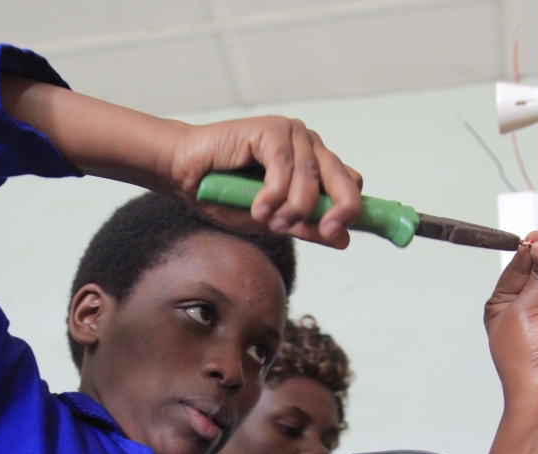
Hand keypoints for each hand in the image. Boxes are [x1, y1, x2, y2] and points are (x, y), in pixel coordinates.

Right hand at [165, 118, 363, 247]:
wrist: (185, 175)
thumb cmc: (225, 196)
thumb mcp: (272, 221)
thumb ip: (306, 227)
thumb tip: (344, 240)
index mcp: (314, 167)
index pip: (350, 185)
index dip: (351, 211)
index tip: (337, 235)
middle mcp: (309, 147)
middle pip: (344, 178)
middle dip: (340, 209)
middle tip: (327, 231)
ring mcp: (292, 134)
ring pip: (310, 179)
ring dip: (292, 208)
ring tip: (269, 223)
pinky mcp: (271, 128)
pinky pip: (283, 167)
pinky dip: (272, 194)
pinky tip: (257, 208)